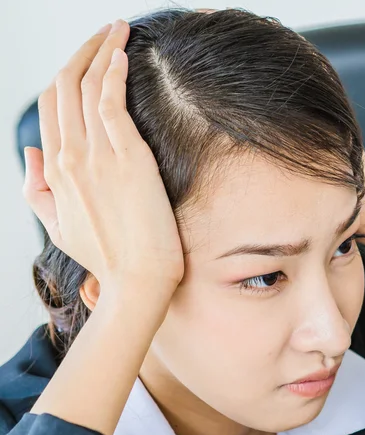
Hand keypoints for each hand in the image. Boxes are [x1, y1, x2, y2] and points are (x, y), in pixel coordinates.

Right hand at [23, 21, 184, 294]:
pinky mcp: (129, 159)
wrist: (136, 280)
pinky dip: (113, 72)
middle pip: (65, 86)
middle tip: (105, 30)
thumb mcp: (58, 223)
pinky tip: (121, 52)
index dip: (66, 74)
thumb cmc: (106, 256)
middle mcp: (70, 156)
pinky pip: (111, 102)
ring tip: (117, 27)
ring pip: (87, 86)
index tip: (86, 57)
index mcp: (55, 169)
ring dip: (101, 49)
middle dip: (83, 50)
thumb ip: (38, 186)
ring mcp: (97, 156)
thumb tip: (30, 149)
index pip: (52, 105)